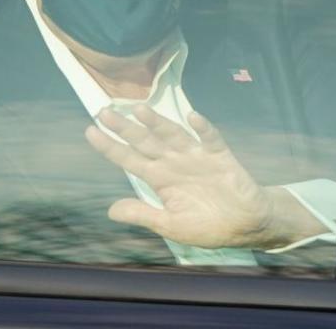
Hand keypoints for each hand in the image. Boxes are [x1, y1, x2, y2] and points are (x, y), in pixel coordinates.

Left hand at [84, 106, 321, 249]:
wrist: (245, 224)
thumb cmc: (207, 225)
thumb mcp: (171, 225)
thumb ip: (143, 214)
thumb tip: (110, 210)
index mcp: (160, 179)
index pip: (129, 159)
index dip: (110, 146)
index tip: (89, 131)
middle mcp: (174, 162)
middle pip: (145, 142)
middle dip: (126, 128)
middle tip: (104, 112)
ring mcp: (196, 157)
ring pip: (173, 135)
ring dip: (158, 123)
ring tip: (140, 110)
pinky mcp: (220, 157)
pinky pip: (210, 139)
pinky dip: (202, 129)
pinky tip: (192, 118)